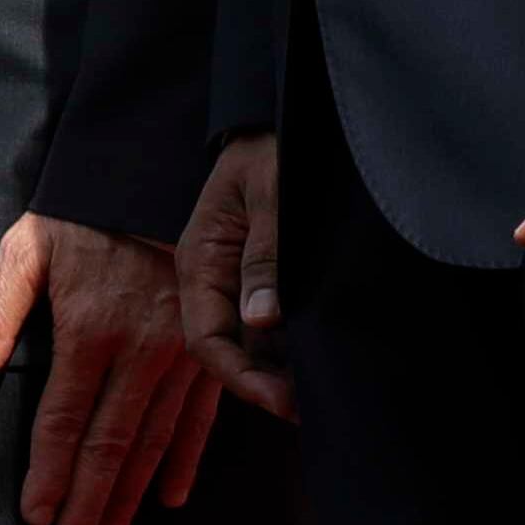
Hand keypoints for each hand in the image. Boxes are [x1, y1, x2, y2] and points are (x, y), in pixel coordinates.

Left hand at [0, 212, 220, 524]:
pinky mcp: (209, 345)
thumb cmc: (82, 212)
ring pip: (154, 439)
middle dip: (90, 504)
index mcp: (91, 328)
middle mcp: (140, 348)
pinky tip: (169, 494)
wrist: (154, 171)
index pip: (65, 421)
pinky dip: (184, 459)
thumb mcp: (27, 249)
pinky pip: (199, 415)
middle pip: (111, 444)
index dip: (51, 475)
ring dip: (131, 493)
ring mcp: (181, 350)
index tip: (39, 517)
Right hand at [175, 133, 293, 419]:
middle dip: (265, 386)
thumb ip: (266, 255)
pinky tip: (321, 361)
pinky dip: (293, 349)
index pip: (207, 339)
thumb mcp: (271, 195)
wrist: (284, 116)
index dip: (241, 377)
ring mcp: (240, 281)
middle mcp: (215, 279)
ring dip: (282, 371)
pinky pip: (273, 326)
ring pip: (254, 345)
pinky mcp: (266, 278)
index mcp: (201, 261)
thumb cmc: (274, 148)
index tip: (283, 401)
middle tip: (312, 408)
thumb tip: (263, 320)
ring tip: (323, 393)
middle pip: (230, 351)